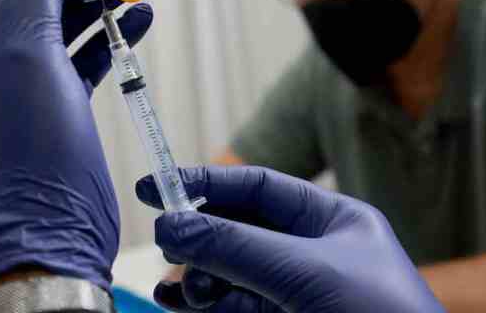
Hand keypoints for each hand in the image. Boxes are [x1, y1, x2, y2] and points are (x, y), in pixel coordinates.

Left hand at [0, 0, 152, 293]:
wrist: (51, 222)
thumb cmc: (29, 143)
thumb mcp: (24, 52)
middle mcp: (1, 60)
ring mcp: (35, 84)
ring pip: (71, 24)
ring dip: (102, 2)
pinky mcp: (66, 106)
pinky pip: (90, 56)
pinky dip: (113, 36)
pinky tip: (138, 20)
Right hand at [136, 166, 444, 311]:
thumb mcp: (307, 273)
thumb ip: (237, 247)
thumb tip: (171, 225)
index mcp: (331, 222)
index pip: (259, 189)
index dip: (206, 184)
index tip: (154, 186)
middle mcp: (311, 254)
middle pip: (237, 231)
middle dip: (200, 237)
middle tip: (166, 242)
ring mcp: (295, 294)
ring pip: (228, 274)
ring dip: (198, 276)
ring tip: (178, 289)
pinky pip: (231, 307)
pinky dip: (202, 305)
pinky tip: (178, 302)